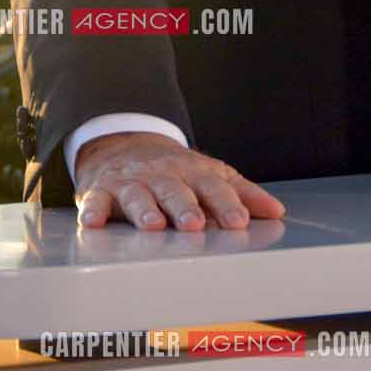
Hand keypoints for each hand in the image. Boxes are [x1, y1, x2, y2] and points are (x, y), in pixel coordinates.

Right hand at [72, 131, 286, 230]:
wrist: (124, 145)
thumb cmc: (175, 170)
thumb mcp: (210, 175)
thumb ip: (242, 193)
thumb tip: (276, 212)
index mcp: (193, 173)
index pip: (213, 187)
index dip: (226, 204)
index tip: (239, 221)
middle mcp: (163, 176)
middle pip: (175, 190)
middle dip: (185, 206)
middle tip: (195, 224)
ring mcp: (132, 183)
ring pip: (138, 195)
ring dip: (145, 210)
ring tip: (153, 225)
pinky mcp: (102, 191)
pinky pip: (96, 200)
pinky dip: (93, 210)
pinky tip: (94, 221)